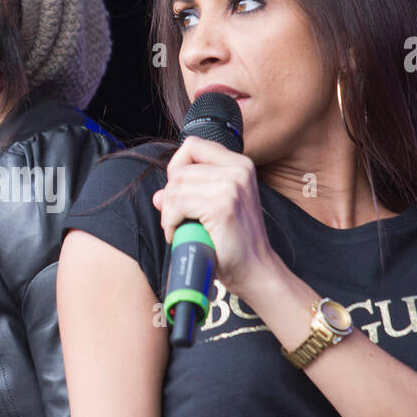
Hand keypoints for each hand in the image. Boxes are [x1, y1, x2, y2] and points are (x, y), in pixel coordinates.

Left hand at [152, 136, 277, 298]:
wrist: (256, 270)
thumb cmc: (235, 243)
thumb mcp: (217, 209)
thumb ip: (190, 195)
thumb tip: (159, 195)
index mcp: (240, 165)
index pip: (193, 145)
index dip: (177, 167)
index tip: (179, 192)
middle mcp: (238, 171)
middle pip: (179, 171)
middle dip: (170, 197)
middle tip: (177, 220)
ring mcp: (231, 187)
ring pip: (174, 189)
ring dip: (168, 213)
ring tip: (179, 229)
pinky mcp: (221, 207)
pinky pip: (176, 207)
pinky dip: (170, 223)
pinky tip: (178, 235)